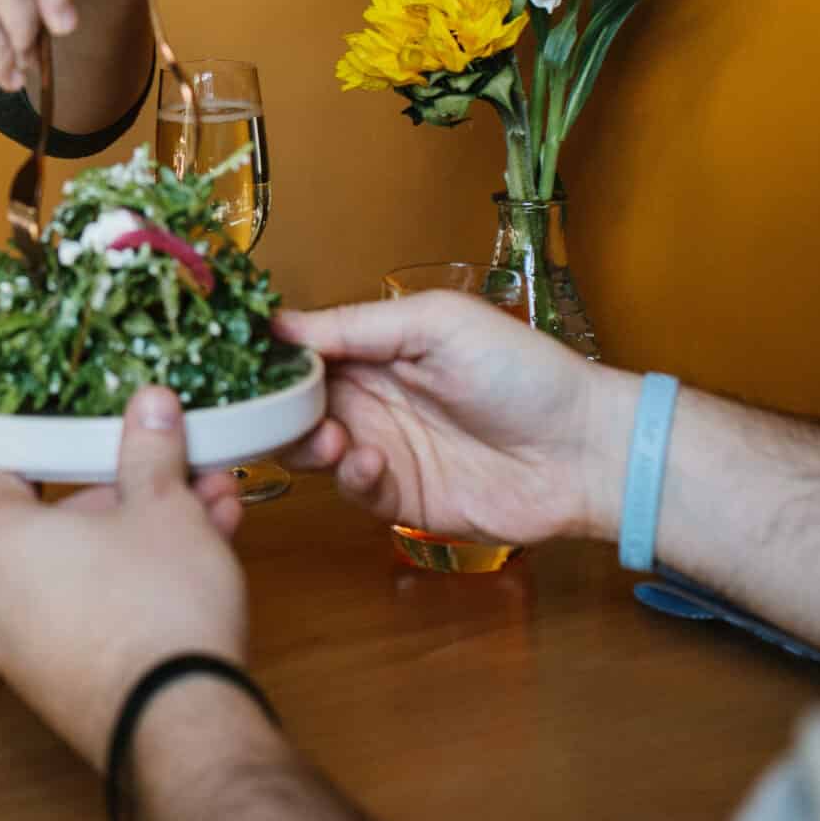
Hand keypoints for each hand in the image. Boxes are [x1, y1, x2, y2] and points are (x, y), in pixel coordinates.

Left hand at [0, 387, 249, 767]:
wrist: (180, 722)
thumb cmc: (158, 606)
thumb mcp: (164, 506)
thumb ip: (150, 451)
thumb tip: (151, 406)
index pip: (15, 481)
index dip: (67, 459)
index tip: (107, 449)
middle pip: (61, 530)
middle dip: (131, 501)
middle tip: (182, 483)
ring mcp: (22, 654)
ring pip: (86, 575)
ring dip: (146, 543)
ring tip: (213, 518)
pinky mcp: (59, 690)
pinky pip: (91, 621)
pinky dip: (133, 594)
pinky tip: (200, 569)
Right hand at [276, 292, 628, 545]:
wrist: (583, 450)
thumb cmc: (522, 371)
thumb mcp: (438, 324)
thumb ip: (357, 325)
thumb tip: (278, 323)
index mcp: (377, 346)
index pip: (304, 349)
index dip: (270, 356)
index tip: (237, 363)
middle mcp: (372, 396)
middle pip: (294, 403)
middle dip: (276, 408)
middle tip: (274, 412)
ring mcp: (384, 447)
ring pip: (310, 449)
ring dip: (306, 444)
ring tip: (330, 439)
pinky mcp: (400, 497)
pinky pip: (351, 490)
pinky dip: (350, 477)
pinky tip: (371, 462)